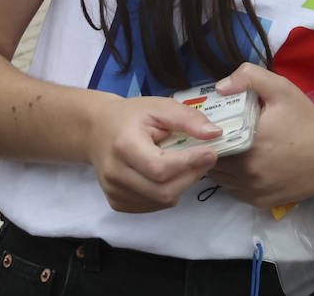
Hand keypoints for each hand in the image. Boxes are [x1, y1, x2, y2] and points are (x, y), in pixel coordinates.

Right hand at [85, 93, 220, 212]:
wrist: (98, 130)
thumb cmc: (132, 116)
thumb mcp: (160, 106)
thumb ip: (188, 118)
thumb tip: (214, 133)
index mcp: (124, 146)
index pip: (160, 168)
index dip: (190, 163)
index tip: (211, 152)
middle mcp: (115, 174)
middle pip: (163, 190)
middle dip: (192, 176)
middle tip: (206, 159)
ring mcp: (114, 192)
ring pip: (161, 201)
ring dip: (183, 185)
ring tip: (188, 164)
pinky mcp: (117, 202)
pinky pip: (152, 206)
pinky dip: (169, 193)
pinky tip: (171, 175)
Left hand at [206, 63, 313, 208]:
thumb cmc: (306, 122)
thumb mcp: (283, 90)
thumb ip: (251, 78)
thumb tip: (220, 87)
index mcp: (247, 142)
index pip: (210, 138)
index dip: (210, 130)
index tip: (219, 122)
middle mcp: (245, 170)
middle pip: (213, 158)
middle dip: (217, 146)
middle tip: (228, 134)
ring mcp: (250, 189)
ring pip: (220, 177)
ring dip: (223, 163)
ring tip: (236, 149)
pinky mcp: (256, 201)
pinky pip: (233, 189)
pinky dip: (235, 178)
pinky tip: (249, 165)